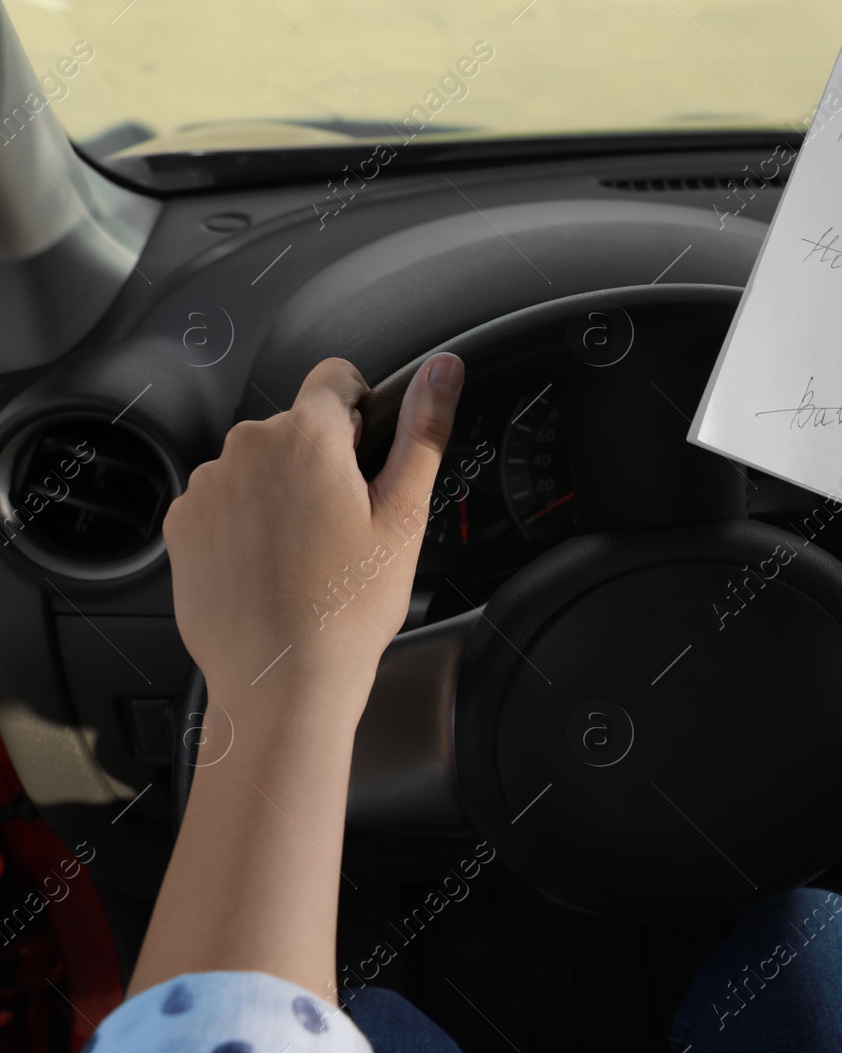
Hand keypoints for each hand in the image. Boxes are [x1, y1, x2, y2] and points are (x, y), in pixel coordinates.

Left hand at [163, 354, 463, 732]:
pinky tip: (272, 568)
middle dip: (323, 462)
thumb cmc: (346, 608)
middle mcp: (246, 449)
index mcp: (307, 437)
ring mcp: (208, 487)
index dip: (362, 413)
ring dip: (282, 493)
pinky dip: (247, 524)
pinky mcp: (184, 524)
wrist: (282, 681)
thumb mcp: (405, 516)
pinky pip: (225, 502)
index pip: (336, 376)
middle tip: (346, 526)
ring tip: (307, 554)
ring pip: (260, 466)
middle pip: (297, 427)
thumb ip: (424, 430)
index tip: (367, 459)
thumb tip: (444, 369)